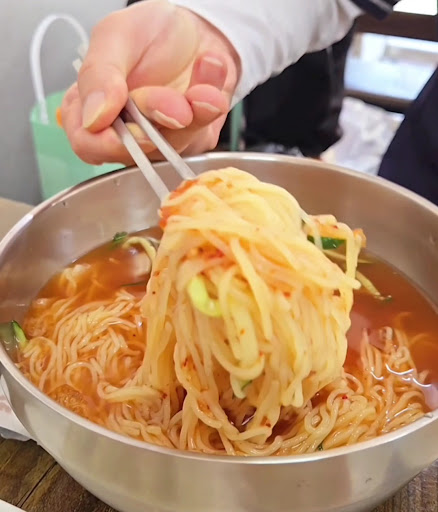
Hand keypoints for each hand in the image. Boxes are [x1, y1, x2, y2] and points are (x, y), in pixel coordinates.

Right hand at [61, 0, 239, 164]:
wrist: (196, 26)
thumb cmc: (149, 32)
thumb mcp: (115, 35)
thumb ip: (98, 74)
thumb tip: (95, 118)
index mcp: (92, 109)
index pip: (89, 145)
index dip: (108, 144)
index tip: (135, 129)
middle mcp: (125, 132)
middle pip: (135, 150)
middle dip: (159, 118)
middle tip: (177, 97)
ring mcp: (161, 140)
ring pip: (174, 145)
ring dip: (194, 107)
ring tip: (206, 64)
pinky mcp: (193, 139)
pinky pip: (204, 134)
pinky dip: (213, 101)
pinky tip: (213, 68)